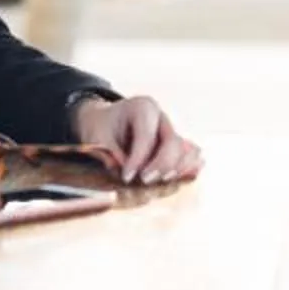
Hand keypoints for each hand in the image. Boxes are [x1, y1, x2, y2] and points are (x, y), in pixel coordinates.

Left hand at [72, 95, 201, 184]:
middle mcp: (162, 118)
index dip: (138, 159)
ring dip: (177, 169)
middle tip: (144, 181)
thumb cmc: (102, 129)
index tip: (126, 177)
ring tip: (161, 182)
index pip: (146, 135)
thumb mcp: (97, 137)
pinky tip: (176, 181)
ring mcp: (172, 132)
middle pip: (172, 142)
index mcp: (142, 107)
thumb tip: (125, 174)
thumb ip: (110, 155)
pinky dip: (187, 170)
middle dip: (160, 165)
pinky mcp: (178, 146)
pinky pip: (191, 158)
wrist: (106, 124)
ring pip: (187, 151)